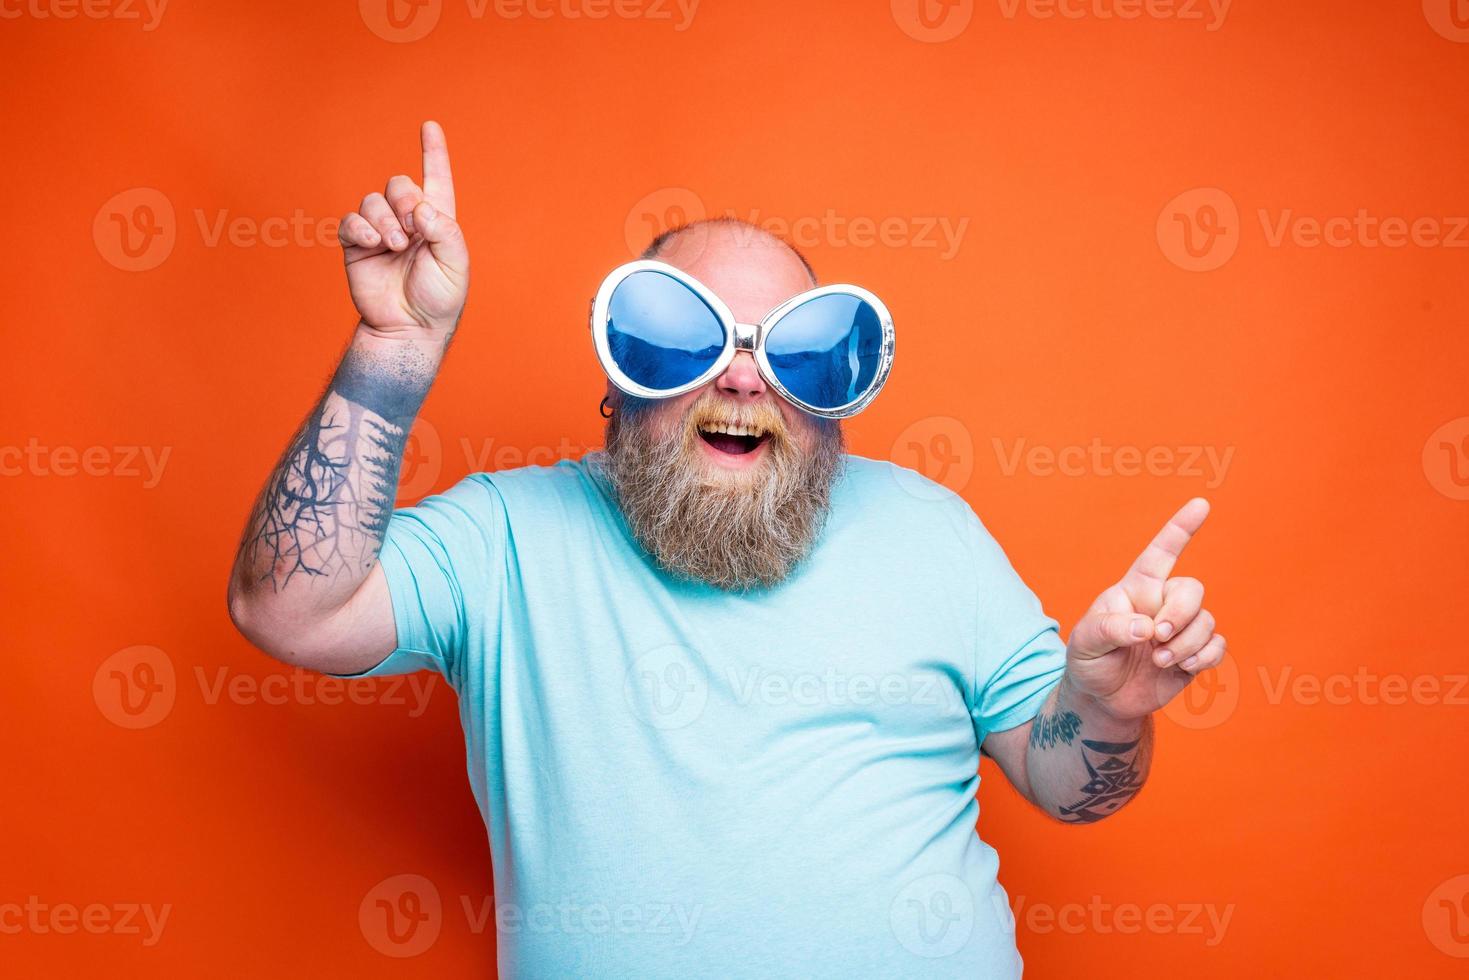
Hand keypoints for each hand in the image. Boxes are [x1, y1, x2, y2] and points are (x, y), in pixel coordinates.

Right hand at [337, 121, 468, 336]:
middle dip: (405, 199)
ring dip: (384, 219)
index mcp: (437, 221)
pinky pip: (351, 222)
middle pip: (399, 184)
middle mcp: (407, 222)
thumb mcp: (455, 264)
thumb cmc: (438, 299)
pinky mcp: (357, 246)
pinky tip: (375, 245)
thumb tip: (420, 208)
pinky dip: (361, 228)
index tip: (430, 126)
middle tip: (413, 229)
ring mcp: (380, 232)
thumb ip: (444, 230)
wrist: (409, 328)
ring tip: (394, 246)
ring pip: (373, 200)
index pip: (436, 179)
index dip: (434, 153)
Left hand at [1063, 498, 1226, 721]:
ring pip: (1206, 621)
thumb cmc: (1089, 661)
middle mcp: (1161, 604)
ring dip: (1186, 644)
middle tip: (1157, 637)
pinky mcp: (1193, 654)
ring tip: (1159, 661)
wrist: (1102, 699)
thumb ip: (1110, 629)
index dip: (1180, 529)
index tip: (1201, 504)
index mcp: (1135, 590)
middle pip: (1191, 590)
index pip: (1159, 554)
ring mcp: (1180, 629)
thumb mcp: (1085, 643)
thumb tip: (1146, 628)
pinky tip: (1183, 667)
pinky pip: (1218, 646)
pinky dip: (1205, 657)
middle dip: (1180, 613)